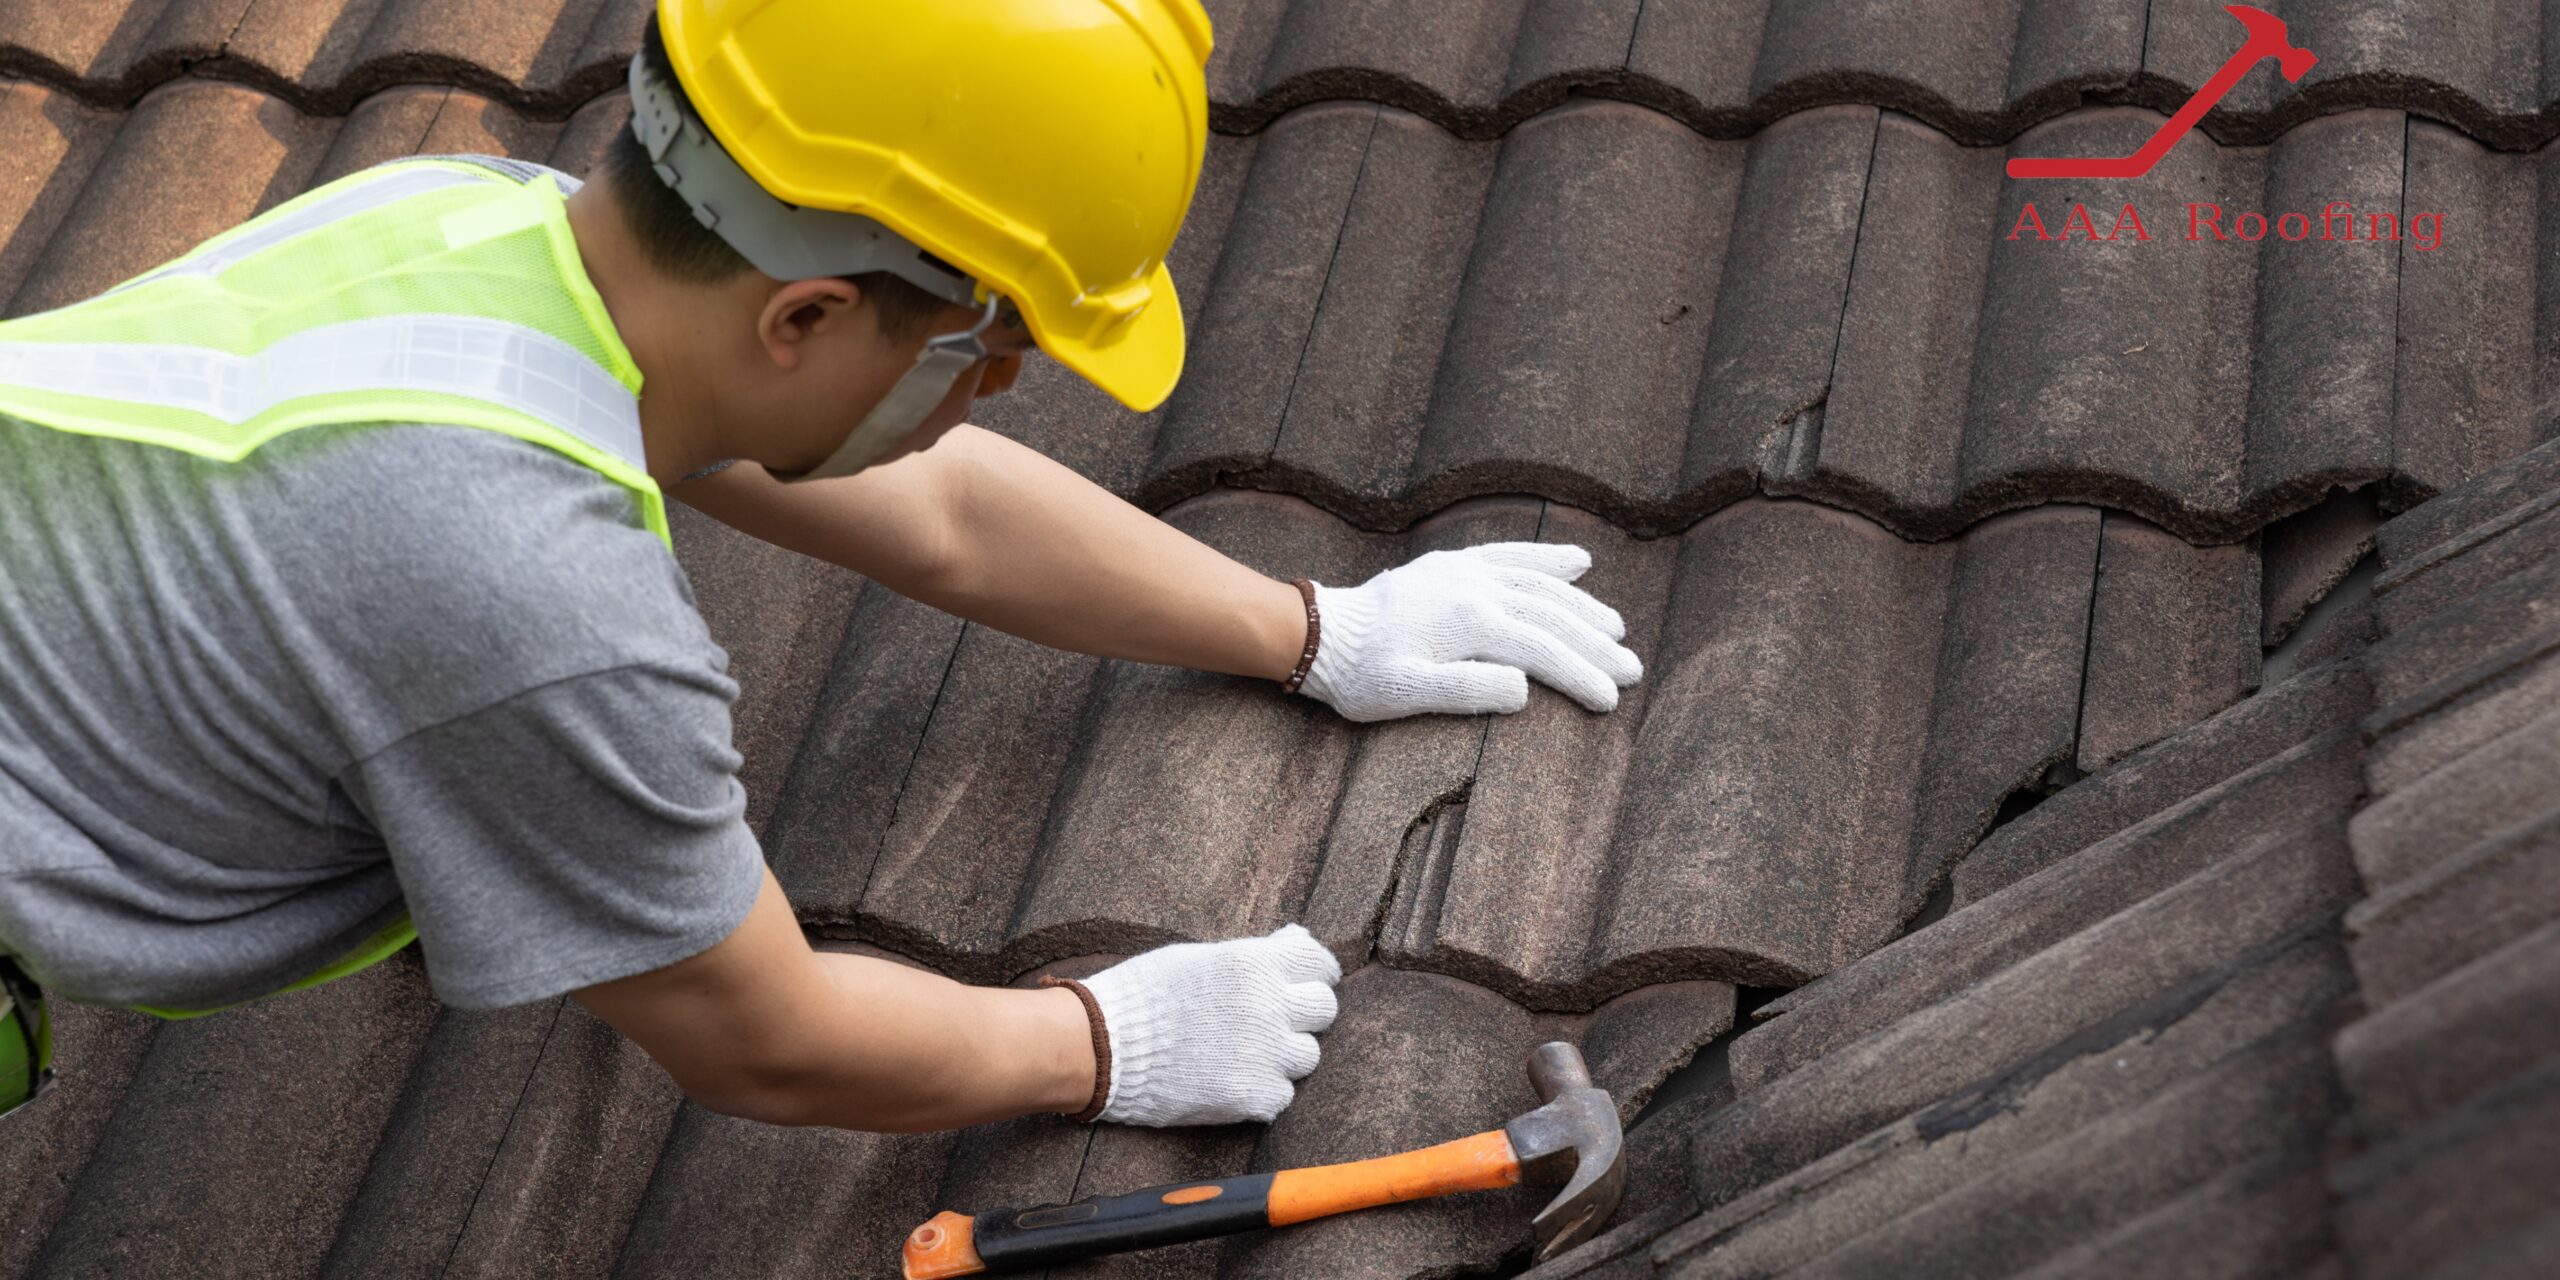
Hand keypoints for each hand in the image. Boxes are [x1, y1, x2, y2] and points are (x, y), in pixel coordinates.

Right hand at [1069, 924, 1341, 1125]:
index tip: (1304, 983)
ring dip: (1283, 1055)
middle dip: (1303, 1013)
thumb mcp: (1200, 957)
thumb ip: (1254, 954)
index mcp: (1255, 965)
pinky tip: (1232, 1079)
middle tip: (1275, 1020)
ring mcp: (1264, 1054)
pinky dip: (1263, 1091)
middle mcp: (1269, 1006)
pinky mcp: (1252, 1096)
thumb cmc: (1145, 994)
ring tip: (1246, 1052)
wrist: (1102, 1046)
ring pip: (1307, 1056)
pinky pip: (1281, 1095)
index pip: (1319, 964)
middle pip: (1323, 1009)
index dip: (1315, 974)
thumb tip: (1297, 938)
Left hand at [1296, 542, 1642, 720]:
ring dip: (1582, 605)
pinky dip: (1547, 559)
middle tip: (1632, 670)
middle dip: (1595, 644)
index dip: (1581, 675)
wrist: (1321, 634)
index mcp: (1469, 622)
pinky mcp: (1454, 565)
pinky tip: (1578, 562)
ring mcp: (1466, 571)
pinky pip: (1511, 556)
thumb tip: (1524, 687)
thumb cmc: (1361, 674)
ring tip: (1616, 628)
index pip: (1542, 650)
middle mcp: (1475, 587)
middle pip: (1551, 615)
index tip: (1611, 700)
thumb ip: (1466, 690)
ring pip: (1540, 584)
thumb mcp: (1406, 694)